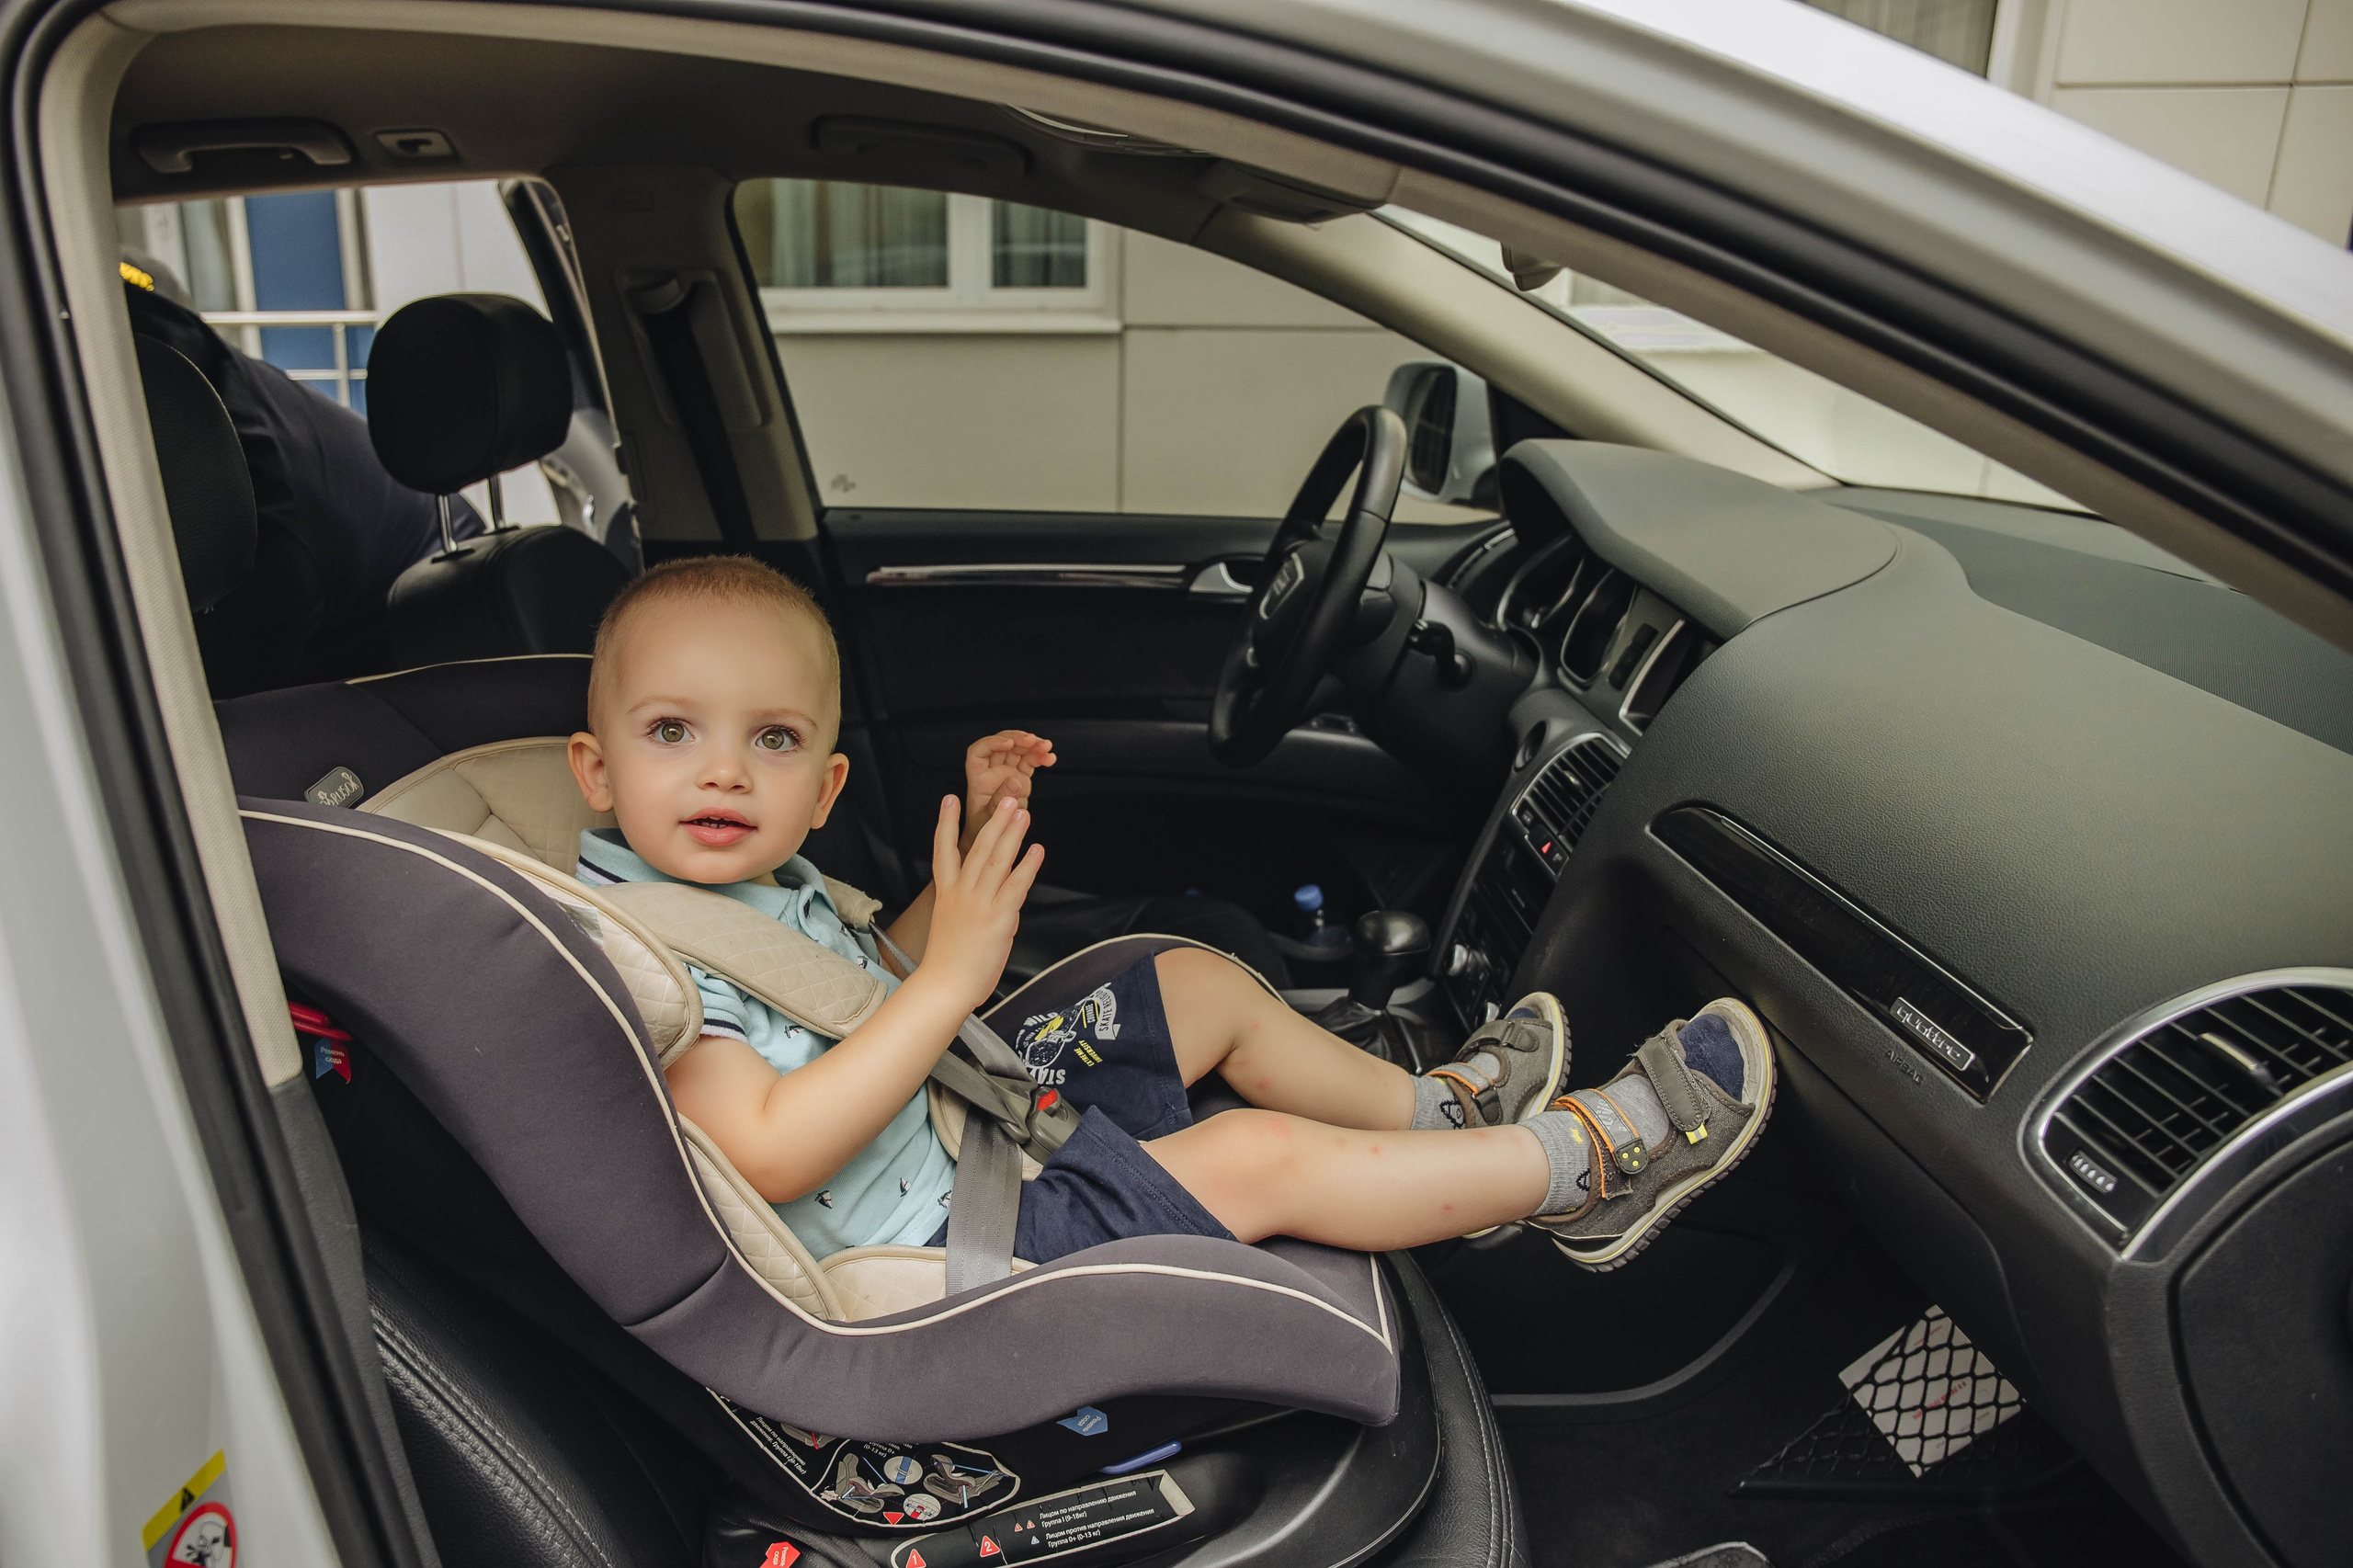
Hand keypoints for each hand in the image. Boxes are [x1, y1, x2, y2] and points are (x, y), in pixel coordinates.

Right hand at [918, 793, 1043, 1011]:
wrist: (944, 986)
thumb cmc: (948, 961)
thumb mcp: (952, 922)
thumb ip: (970, 902)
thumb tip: (995, 894)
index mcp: (946, 893)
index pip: (943, 850)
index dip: (946, 823)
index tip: (949, 799)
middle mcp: (961, 892)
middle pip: (978, 848)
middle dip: (994, 821)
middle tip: (1006, 799)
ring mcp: (979, 903)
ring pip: (997, 860)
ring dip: (1012, 834)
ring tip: (1023, 813)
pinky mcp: (998, 918)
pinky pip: (1016, 886)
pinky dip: (1028, 866)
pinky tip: (1037, 850)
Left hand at [961, 730, 1054, 853]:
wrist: (992, 843)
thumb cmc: (983, 831)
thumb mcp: (988, 819)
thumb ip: (1000, 800)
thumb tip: (1013, 781)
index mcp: (977, 777)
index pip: (980, 751)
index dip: (993, 743)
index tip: (1008, 743)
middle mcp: (991, 772)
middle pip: (1002, 745)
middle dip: (1018, 739)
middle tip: (1033, 740)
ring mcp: (1006, 773)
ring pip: (1018, 751)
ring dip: (1033, 746)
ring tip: (1046, 747)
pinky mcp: (1020, 778)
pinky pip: (1030, 762)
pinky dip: (1040, 758)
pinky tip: (1050, 759)